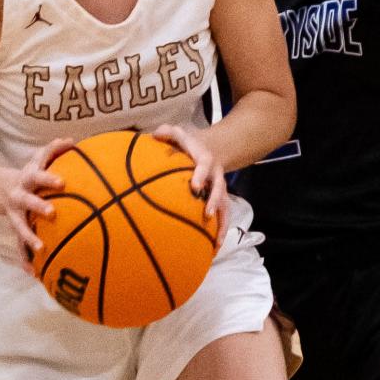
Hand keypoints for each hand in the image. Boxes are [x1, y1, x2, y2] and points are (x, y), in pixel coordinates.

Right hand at [0, 139, 73, 269]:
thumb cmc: (30, 174)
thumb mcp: (37, 160)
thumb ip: (53, 150)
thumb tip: (71, 140)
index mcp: (27, 178)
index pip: (38, 174)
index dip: (48, 178)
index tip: (62, 182)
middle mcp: (19, 196)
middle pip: (27, 200)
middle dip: (38, 206)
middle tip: (52, 213)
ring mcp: (15, 214)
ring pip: (20, 227)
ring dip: (29, 238)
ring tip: (40, 249)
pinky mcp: (15, 228)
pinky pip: (18, 246)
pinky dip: (24, 259)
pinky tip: (33, 273)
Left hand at [152, 124, 227, 246]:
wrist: (212, 148)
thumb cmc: (188, 145)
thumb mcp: (179, 133)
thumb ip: (167, 132)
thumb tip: (154, 134)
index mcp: (205, 159)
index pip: (204, 166)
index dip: (200, 175)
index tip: (194, 187)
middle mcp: (215, 175)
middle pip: (218, 188)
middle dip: (214, 200)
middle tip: (208, 213)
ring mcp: (219, 189)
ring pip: (225, 206)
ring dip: (222, 223)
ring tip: (216, 241)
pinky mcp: (220, 200)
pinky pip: (223, 217)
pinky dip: (220, 232)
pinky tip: (214, 248)